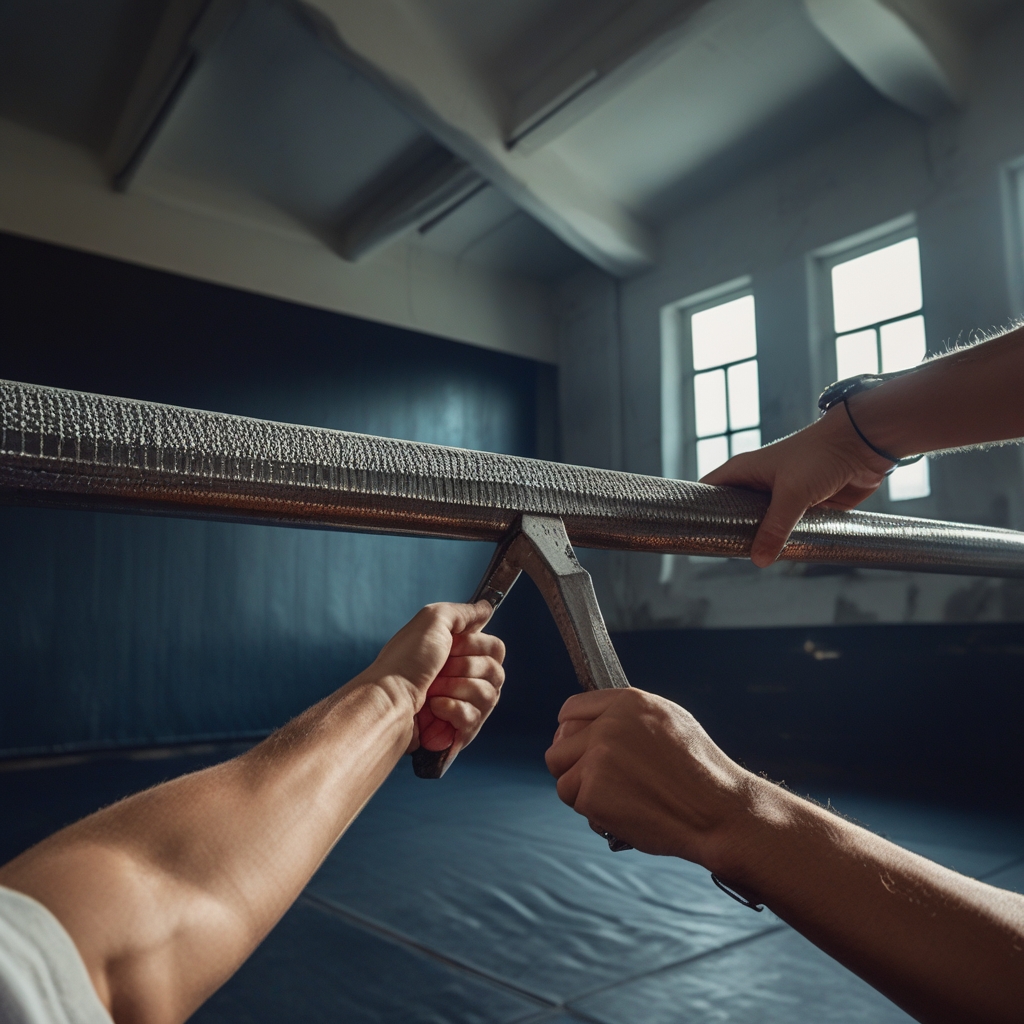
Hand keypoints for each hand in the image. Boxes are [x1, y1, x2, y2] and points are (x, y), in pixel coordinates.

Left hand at [369, 601, 504, 759]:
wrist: (388, 700)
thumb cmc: (405, 661)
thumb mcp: (433, 620)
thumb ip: (464, 612)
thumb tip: (487, 608)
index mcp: (459, 653)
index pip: (495, 648)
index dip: (476, 646)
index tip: (452, 646)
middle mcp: (464, 678)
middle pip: (496, 671)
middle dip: (465, 668)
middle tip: (439, 669)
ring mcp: (464, 705)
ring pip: (489, 695)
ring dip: (457, 688)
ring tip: (433, 691)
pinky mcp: (459, 730)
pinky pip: (476, 718)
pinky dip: (453, 710)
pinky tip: (434, 708)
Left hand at [545, 689, 758, 866]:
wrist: (718, 812)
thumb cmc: (700, 773)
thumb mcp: (670, 721)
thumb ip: (629, 717)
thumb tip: (594, 723)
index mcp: (629, 702)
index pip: (572, 710)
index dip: (571, 731)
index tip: (577, 746)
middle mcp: (609, 725)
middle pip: (559, 745)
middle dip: (572, 764)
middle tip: (595, 781)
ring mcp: (598, 758)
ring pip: (563, 777)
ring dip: (583, 791)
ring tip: (618, 798)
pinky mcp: (592, 792)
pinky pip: (576, 802)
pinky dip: (594, 813)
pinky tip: (624, 813)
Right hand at [701, 402, 892, 566]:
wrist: (864, 445)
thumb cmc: (821, 454)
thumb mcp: (793, 492)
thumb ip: (775, 527)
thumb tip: (759, 559)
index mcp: (744, 471)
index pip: (708, 491)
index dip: (696, 510)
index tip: (690, 534)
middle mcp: (758, 484)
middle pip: (734, 513)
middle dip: (731, 533)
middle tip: (724, 555)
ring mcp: (781, 496)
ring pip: (763, 525)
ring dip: (762, 540)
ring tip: (752, 560)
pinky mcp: (804, 507)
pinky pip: (788, 530)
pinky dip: (787, 541)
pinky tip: (784, 555)